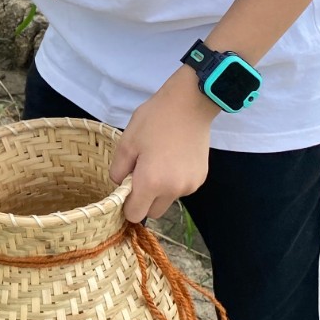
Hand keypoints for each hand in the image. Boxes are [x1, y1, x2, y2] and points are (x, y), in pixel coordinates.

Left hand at [109, 67, 217, 222]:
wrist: (189, 105)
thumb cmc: (154, 120)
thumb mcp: (126, 142)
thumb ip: (118, 170)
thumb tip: (120, 184)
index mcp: (151, 183)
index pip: (134, 214)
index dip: (127, 205)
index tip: (125, 189)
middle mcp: (173, 190)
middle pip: (153, 212)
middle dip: (144, 200)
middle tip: (140, 174)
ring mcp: (190, 186)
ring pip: (168, 200)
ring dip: (160, 191)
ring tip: (159, 162)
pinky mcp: (200, 179)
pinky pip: (181, 189)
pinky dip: (174, 182)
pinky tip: (173, 159)